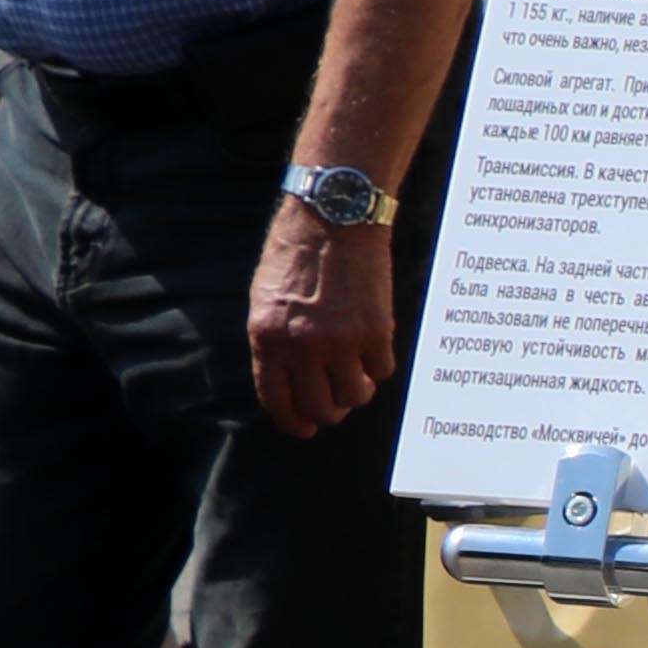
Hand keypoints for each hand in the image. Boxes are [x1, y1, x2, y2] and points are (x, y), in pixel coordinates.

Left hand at [247, 204, 396, 435]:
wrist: (334, 219)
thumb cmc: (296, 255)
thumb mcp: (266, 300)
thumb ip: (274, 342)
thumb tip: (291, 381)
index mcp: (267, 338)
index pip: (278, 400)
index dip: (294, 422)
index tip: (305, 428)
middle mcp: (302, 345)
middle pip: (320, 407)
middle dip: (328, 412)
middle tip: (336, 403)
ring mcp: (341, 340)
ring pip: (355, 396)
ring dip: (356, 391)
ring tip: (356, 374)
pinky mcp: (376, 331)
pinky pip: (382, 370)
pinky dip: (378, 365)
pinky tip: (372, 347)